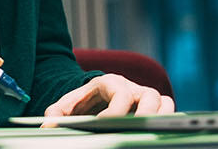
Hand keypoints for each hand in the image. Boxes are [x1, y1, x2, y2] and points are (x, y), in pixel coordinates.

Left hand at [42, 73, 174, 125]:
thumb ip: (55, 115)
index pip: (121, 95)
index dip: (115, 113)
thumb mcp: (64, 107)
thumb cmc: (80, 104)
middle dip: (144, 116)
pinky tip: (151, 135)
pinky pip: (169, 110)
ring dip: (160, 118)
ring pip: (164, 102)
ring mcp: (145, 97)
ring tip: (146, 134)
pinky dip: (166, 121)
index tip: (103, 127)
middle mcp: (132, 87)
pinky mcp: (154, 108)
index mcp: (110, 83)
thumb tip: (48, 127)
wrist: (91, 99)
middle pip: (150, 97)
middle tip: (131, 131)